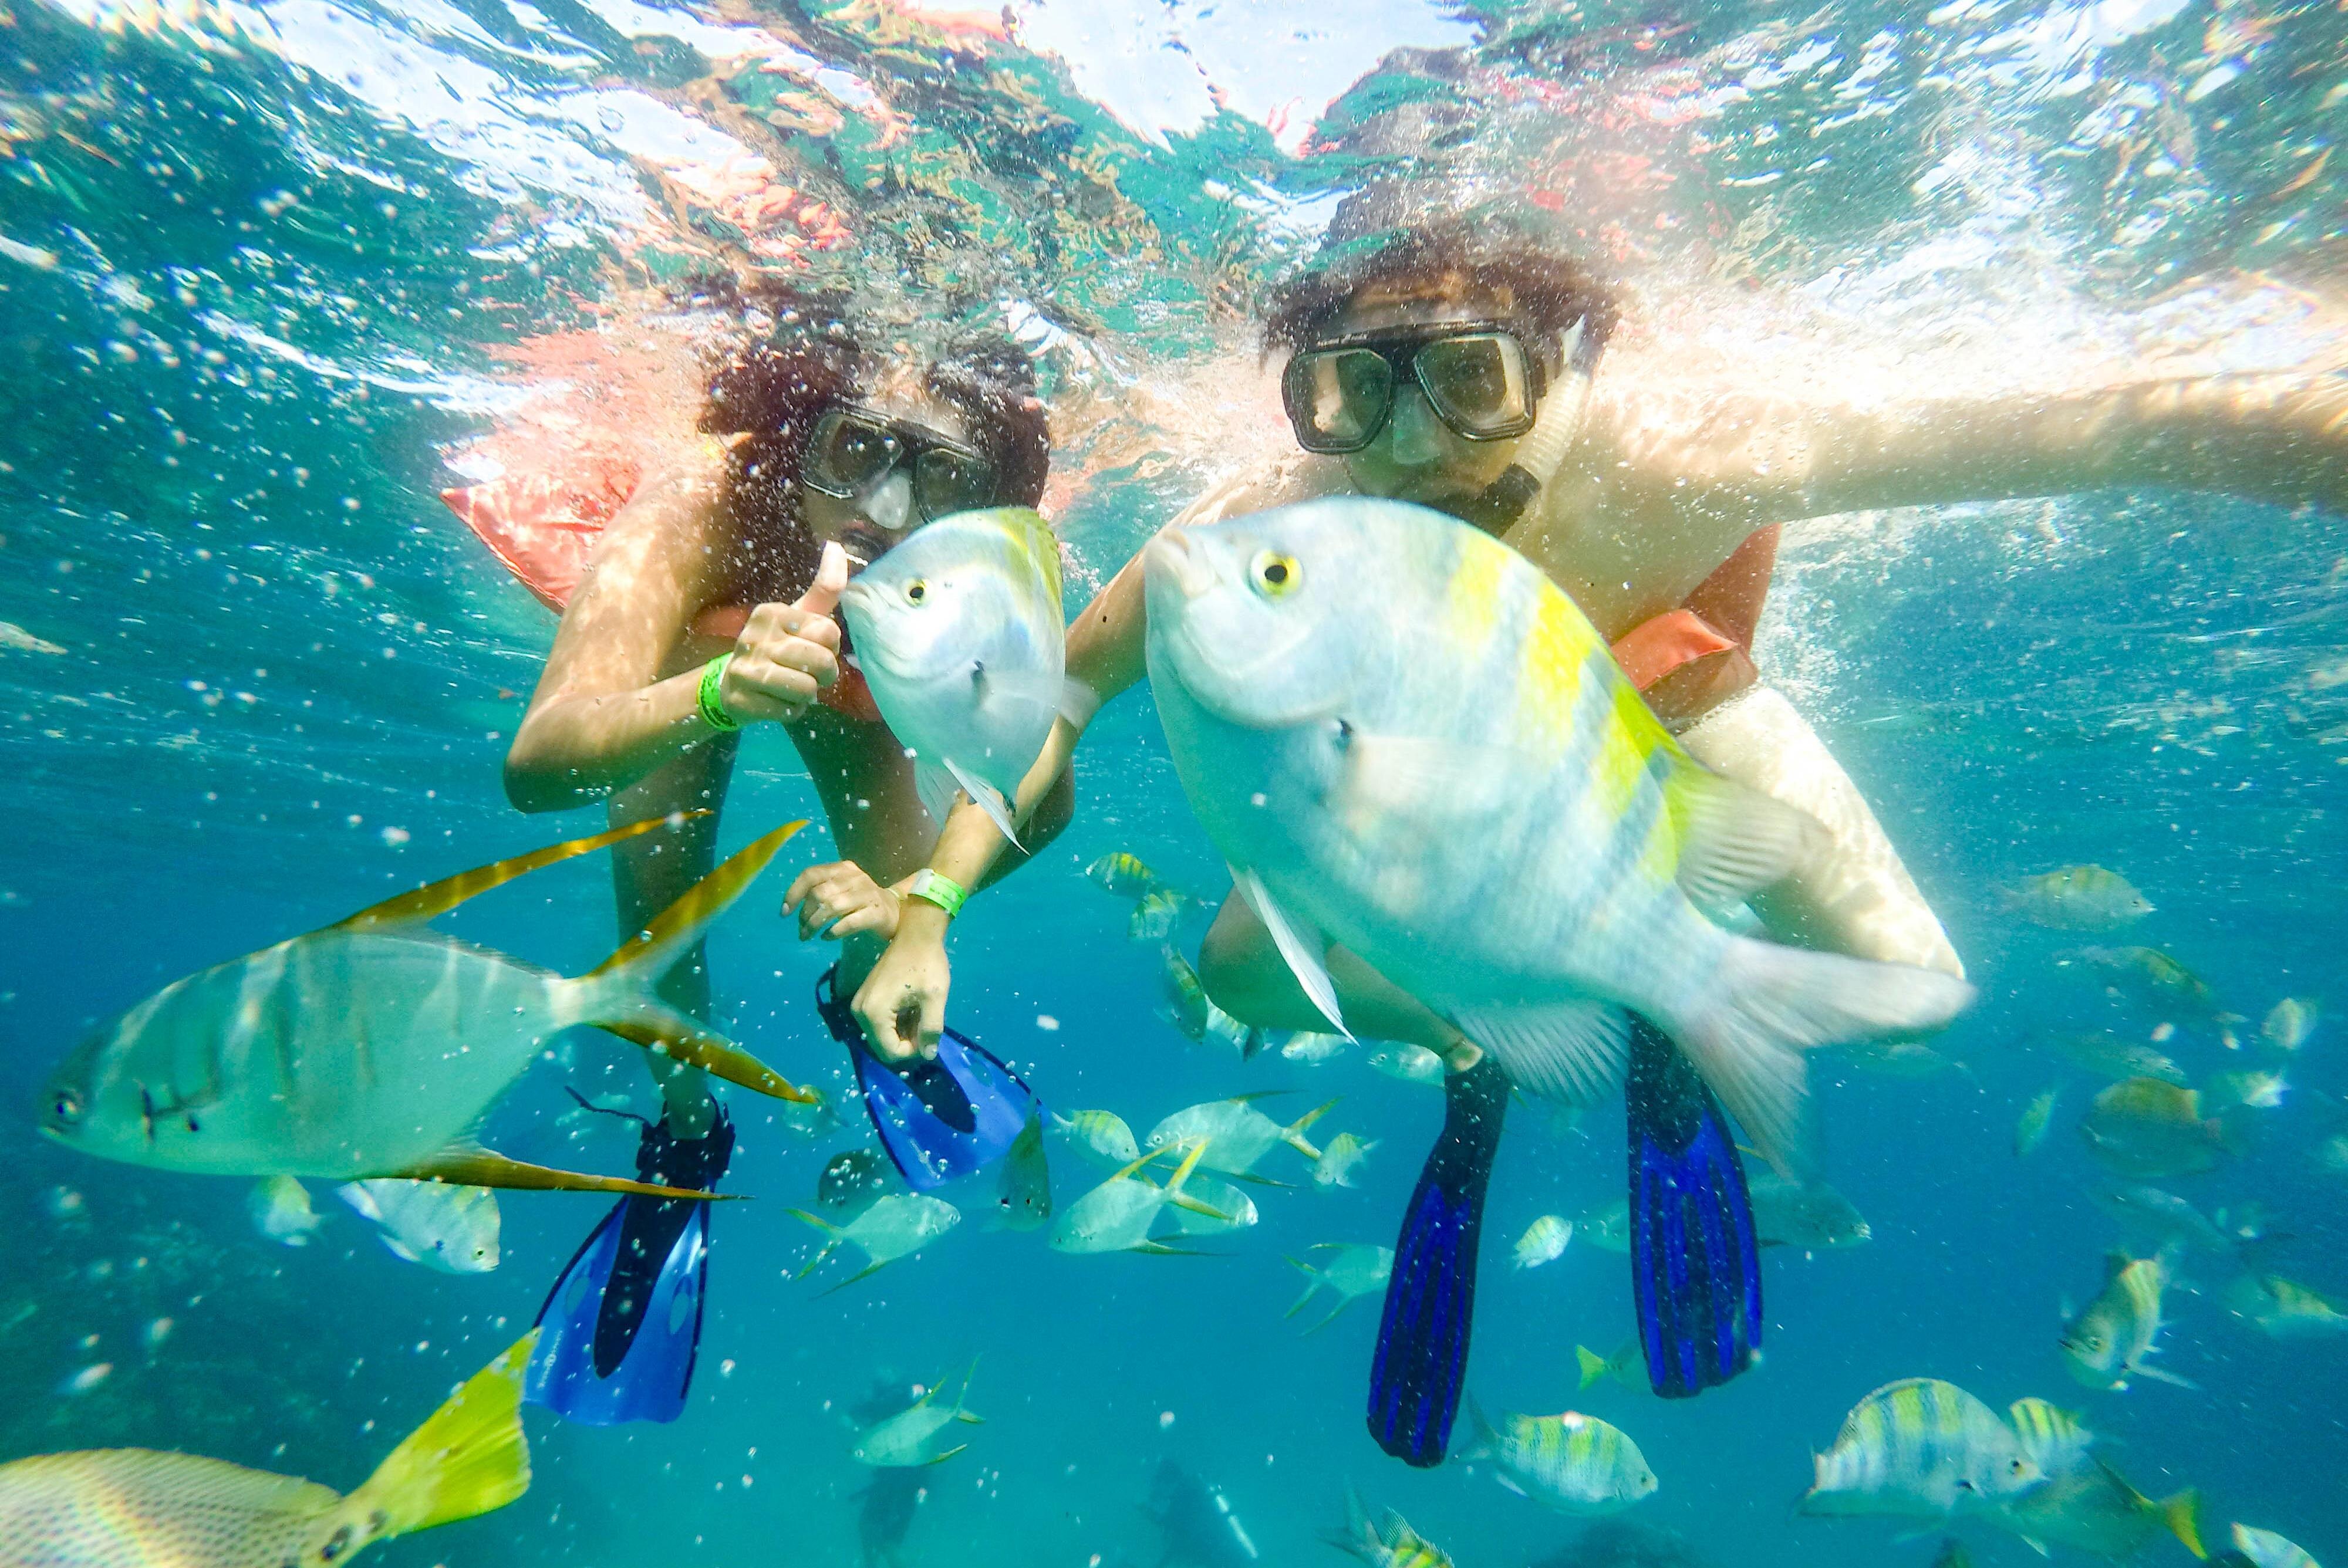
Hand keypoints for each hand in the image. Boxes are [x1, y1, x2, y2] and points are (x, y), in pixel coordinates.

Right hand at [717, 542, 848, 723]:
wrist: (729, 685)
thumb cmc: (775, 647)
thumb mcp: (798, 616)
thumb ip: (823, 589)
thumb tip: (837, 546)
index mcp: (773, 613)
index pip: (830, 632)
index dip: (831, 647)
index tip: (813, 647)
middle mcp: (756, 637)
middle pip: (823, 661)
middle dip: (824, 674)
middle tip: (808, 673)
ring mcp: (747, 669)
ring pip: (808, 689)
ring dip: (808, 695)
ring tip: (791, 687)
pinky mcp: (743, 700)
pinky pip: (791, 712)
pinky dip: (792, 711)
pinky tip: (775, 701)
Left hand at [782, 859, 900, 941]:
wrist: (896, 911)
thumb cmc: (860, 901)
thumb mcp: (841, 888)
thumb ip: (820, 891)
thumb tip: (790, 907)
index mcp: (843, 868)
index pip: (811, 874)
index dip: (793, 893)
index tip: (784, 912)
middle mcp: (855, 878)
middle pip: (819, 893)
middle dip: (804, 914)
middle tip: (801, 929)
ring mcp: (867, 894)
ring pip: (831, 907)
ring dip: (814, 924)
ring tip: (807, 936)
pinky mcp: (876, 913)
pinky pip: (849, 923)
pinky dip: (833, 932)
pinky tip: (826, 937)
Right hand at [852, 927, 950, 1062]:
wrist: (915, 935)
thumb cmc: (926, 964)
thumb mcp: (935, 997)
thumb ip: (931, 1029)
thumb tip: (928, 1056)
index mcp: (874, 1013)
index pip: (891, 1052)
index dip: (913, 1049)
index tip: (928, 1031)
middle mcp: (859, 1012)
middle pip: (883, 1046)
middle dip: (907, 1041)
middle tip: (925, 1021)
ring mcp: (859, 1005)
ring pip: (882, 1036)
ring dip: (902, 1032)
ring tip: (919, 1011)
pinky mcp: (864, 999)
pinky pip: (879, 1023)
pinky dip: (896, 1022)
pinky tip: (910, 1007)